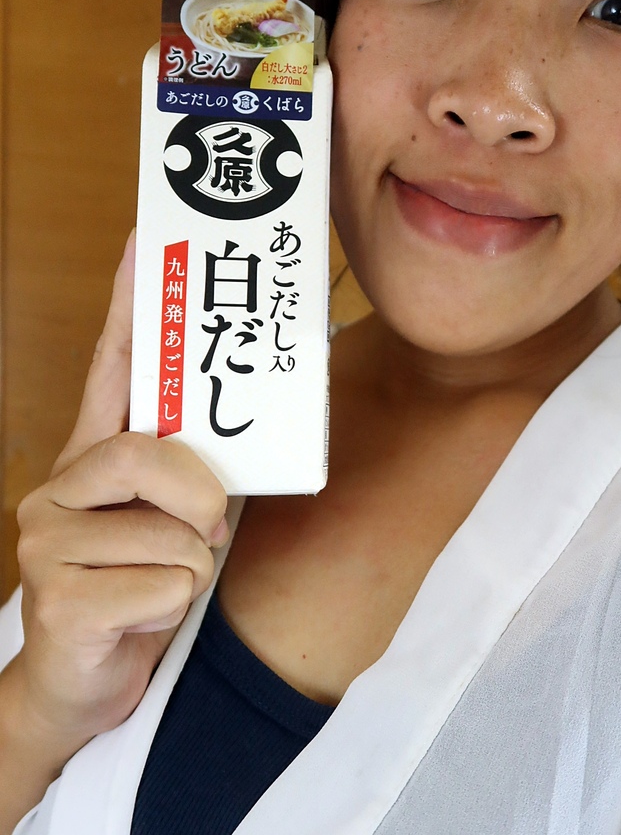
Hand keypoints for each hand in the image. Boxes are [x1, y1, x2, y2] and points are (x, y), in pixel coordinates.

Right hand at [0, 233, 228, 827]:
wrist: (83, 680)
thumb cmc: (139, 581)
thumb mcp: (178, 516)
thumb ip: (205, 465)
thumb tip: (270, 412)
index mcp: (91, 457)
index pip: (110, 369)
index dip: (128, 307)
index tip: (142, 243)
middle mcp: (58, 486)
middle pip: (145, 451)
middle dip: (200, 495)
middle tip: (210, 526)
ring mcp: (48, 542)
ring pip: (170, 532)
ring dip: (192, 565)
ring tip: (164, 581)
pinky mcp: (59, 600)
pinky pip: (164, 587)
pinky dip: (176, 605)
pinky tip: (142, 617)